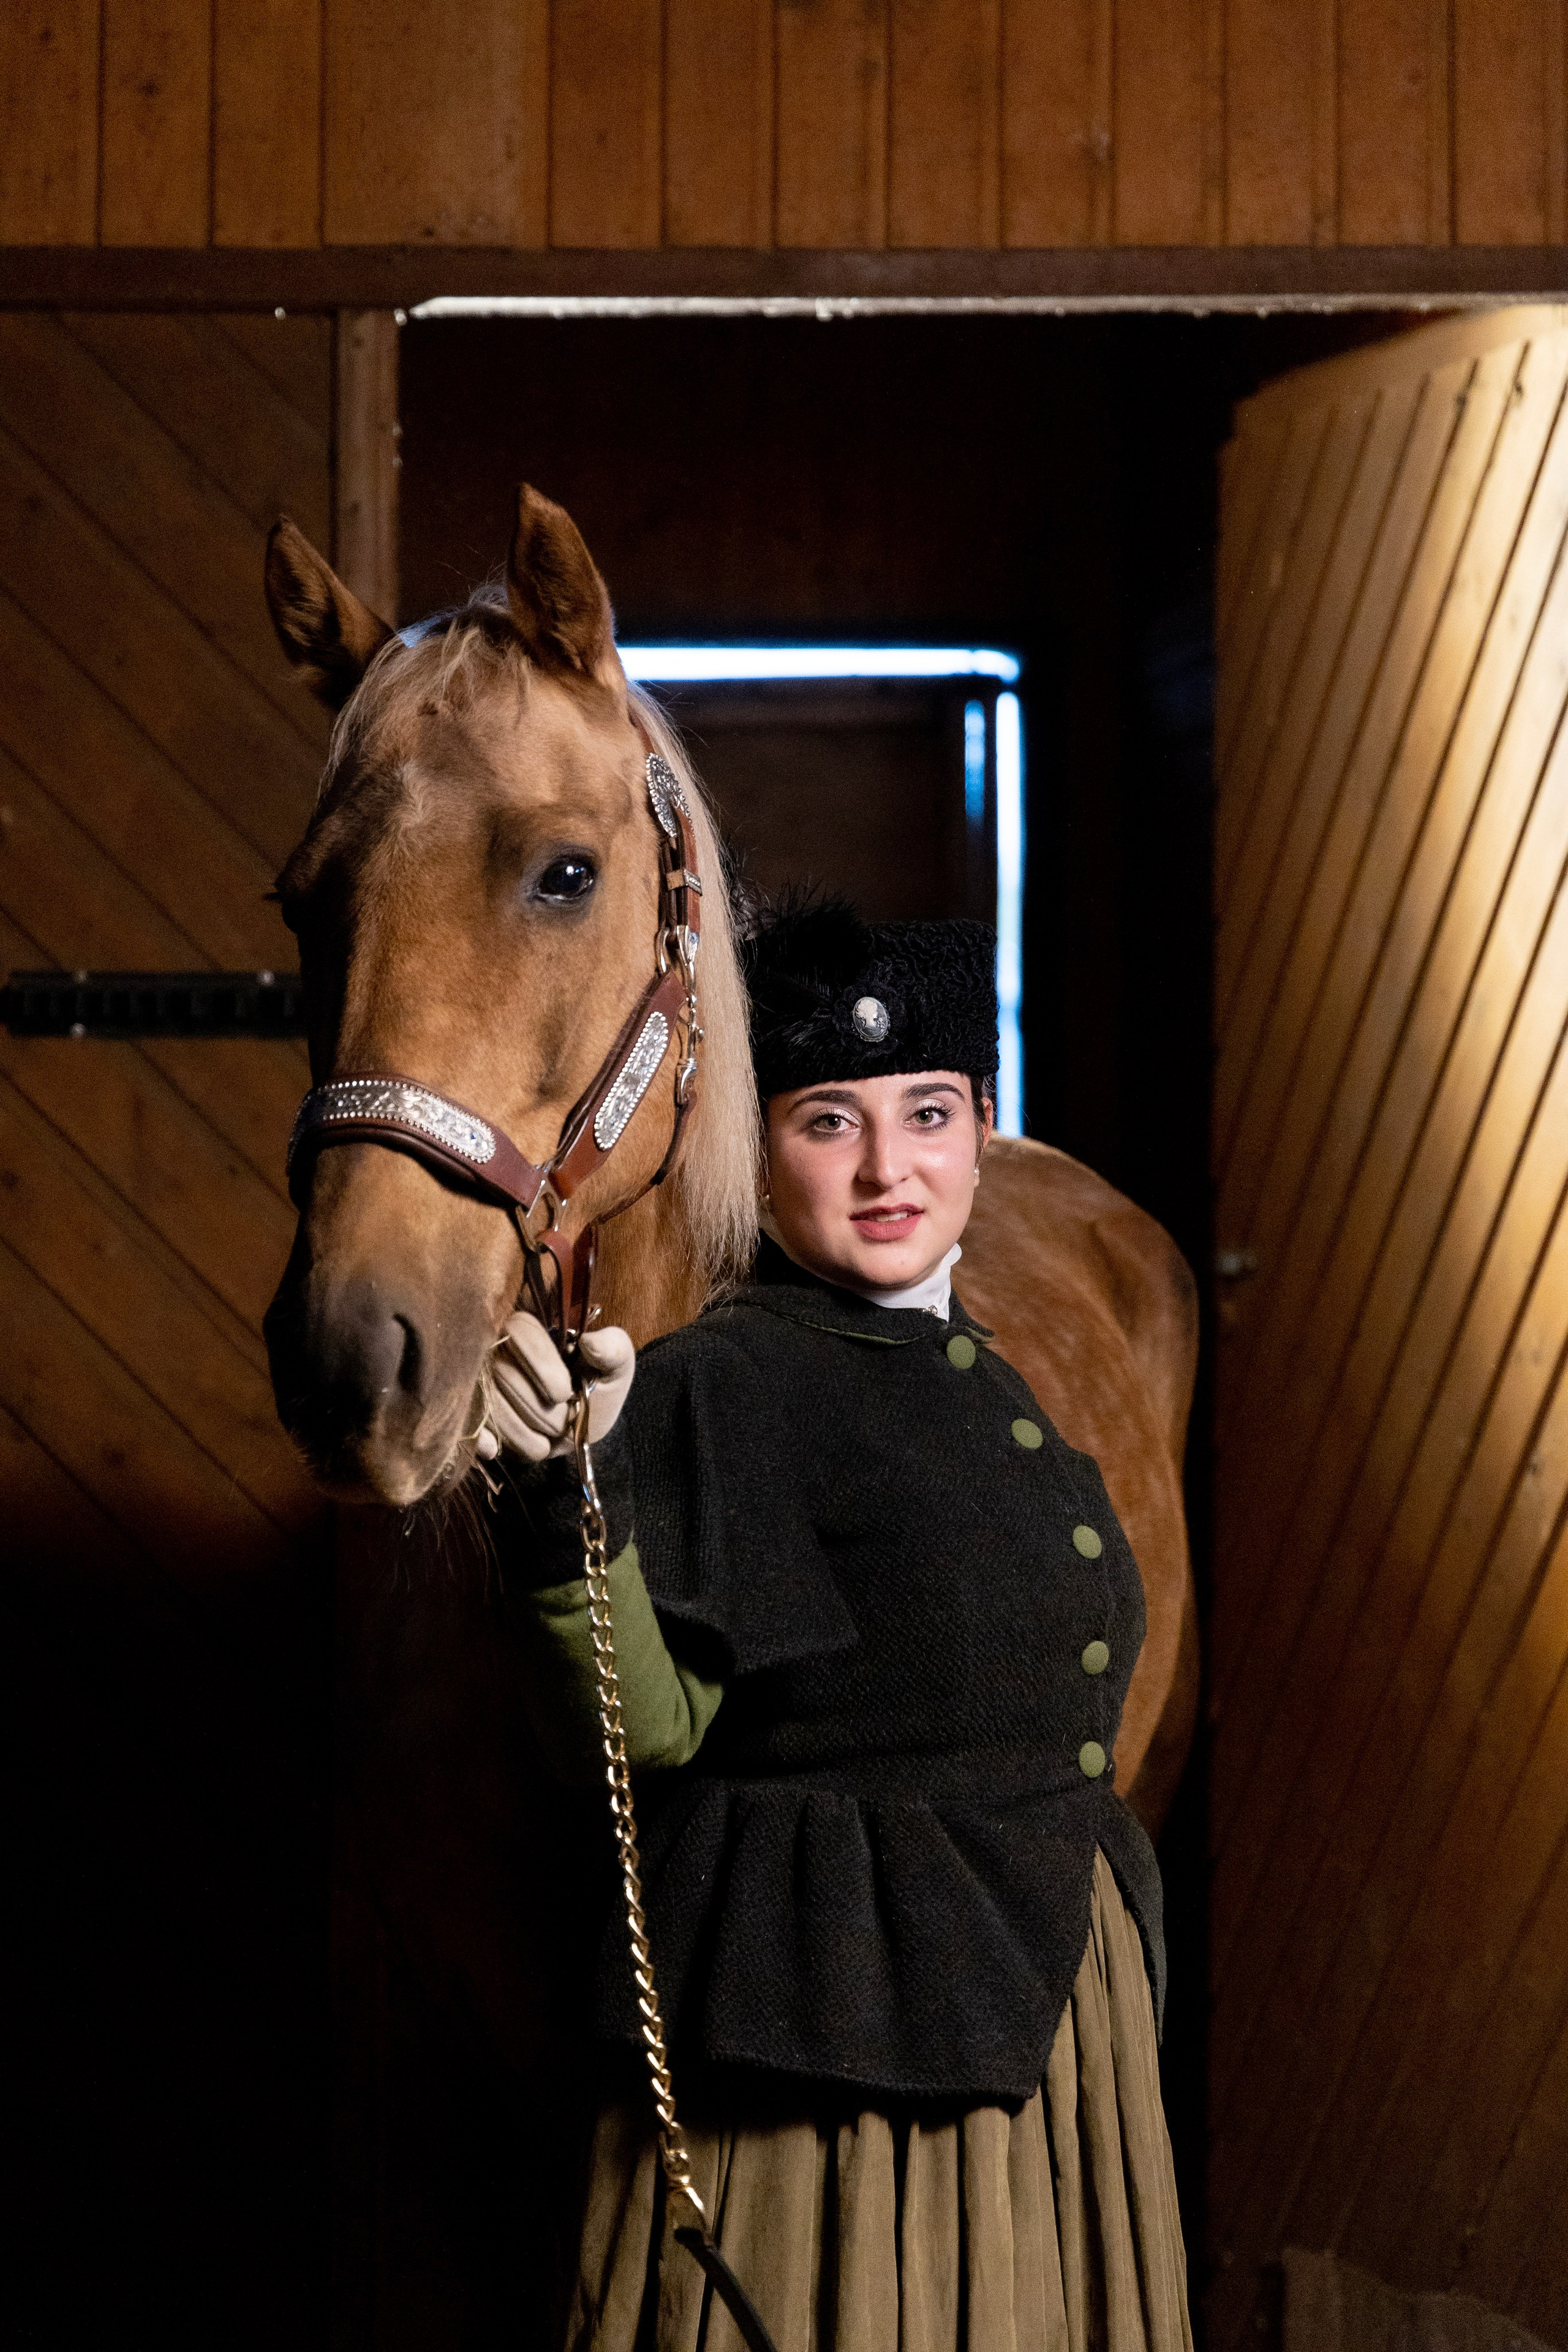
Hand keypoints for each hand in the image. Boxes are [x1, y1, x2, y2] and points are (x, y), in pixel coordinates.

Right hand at [476, 1313, 634, 1463]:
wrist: (571, 1431)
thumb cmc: (591, 1391)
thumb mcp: (614, 1371)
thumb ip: (615, 1350)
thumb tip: (590, 1342)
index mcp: (530, 1326)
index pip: (519, 1329)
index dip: (540, 1364)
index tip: (564, 1393)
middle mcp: (492, 1345)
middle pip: (502, 1372)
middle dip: (538, 1409)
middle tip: (562, 1424)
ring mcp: (474, 1378)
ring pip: (486, 1402)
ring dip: (520, 1431)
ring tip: (546, 1440)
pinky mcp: (464, 1407)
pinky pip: (464, 1422)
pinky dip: (483, 1439)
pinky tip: (496, 1450)